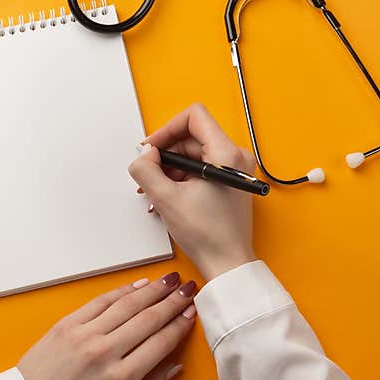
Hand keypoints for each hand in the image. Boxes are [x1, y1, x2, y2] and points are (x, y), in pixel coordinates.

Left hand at [17, 271, 196, 379]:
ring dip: (153, 289)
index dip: (180, 324)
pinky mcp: (68, 324)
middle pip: (149, 318)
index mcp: (120, 378)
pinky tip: (139, 284)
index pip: (160, 342)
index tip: (191, 313)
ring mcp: (85, 335)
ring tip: (170, 280)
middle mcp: (104, 353)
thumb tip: (174, 367)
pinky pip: (101, 301)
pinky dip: (123, 290)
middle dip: (173, 301)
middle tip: (189, 289)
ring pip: (128, 304)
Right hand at [129, 103, 256, 279]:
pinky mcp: (230, 182)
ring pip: (193, 154)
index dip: (166, 129)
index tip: (151, 148)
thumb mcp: (167, 199)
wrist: (227, 263)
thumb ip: (147, 170)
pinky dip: (180, 178)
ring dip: (170, 169)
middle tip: (148, 174)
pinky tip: (167, 196)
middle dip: (165, 154)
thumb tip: (144, 155)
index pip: (194, 116)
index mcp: (226, 154)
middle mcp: (235, 157)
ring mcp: (234, 170)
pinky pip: (200, 168)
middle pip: (191, 137)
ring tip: (155, 191)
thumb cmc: (209, 236)